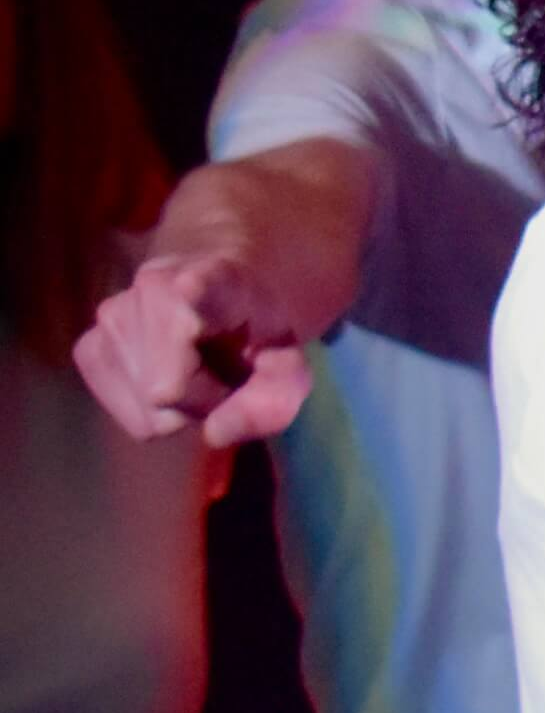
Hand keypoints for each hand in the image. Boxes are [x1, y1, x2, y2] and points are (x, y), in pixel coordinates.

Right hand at [76, 246, 314, 445]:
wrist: (215, 288)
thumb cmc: (256, 330)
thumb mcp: (288, 362)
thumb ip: (274, 397)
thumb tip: (215, 435)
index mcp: (218, 277)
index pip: (201, 287)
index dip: (195, 293)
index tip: (190, 287)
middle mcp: (155, 287)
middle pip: (173, 392)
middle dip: (206, 399)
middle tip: (223, 370)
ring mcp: (112, 315)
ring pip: (151, 411)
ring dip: (182, 403)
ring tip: (197, 365)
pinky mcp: (87, 347)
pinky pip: (133, 418)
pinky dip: (155, 409)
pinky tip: (169, 372)